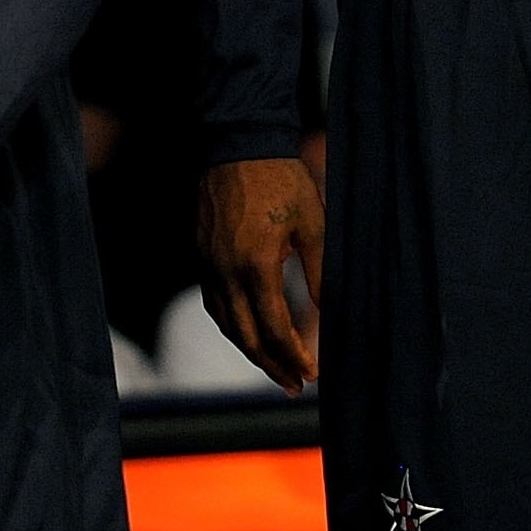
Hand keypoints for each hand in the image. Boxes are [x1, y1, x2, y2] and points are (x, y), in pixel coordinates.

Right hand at [197, 157, 323, 393]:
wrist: (238, 144)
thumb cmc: (282, 181)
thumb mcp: (313, 223)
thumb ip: (321, 272)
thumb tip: (329, 314)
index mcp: (256, 265)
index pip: (274, 327)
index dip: (294, 355)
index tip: (312, 374)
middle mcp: (226, 272)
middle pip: (246, 336)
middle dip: (272, 365)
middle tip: (294, 386)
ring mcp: (208, 265)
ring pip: (226, 324)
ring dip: (250, 351)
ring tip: (275, 369)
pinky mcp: (200, 256)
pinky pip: (215, 303)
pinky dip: (232, 326)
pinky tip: (248, 334)